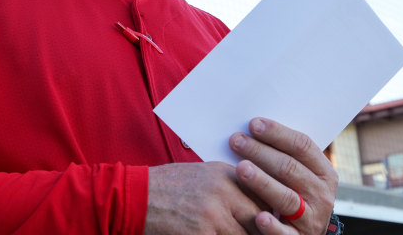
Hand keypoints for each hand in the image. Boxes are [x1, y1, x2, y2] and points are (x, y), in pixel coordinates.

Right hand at [144, 161, 262, 234]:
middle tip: (261, 233)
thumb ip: (228, 187)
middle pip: (261, 218)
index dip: (267, 214)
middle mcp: (224, 191)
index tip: (267, 223)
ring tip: (239, 234)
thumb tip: (252, 206)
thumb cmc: (166, 187)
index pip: (264, 197)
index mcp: (226, 174)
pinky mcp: (203, 233)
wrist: (135, 197)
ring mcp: (214, 214)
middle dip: (260, 230)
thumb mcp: (202, 176)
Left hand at [230, 118, 338, 234]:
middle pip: (290, 168)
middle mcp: (322, 194)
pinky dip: (272, 225)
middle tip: (236, 141)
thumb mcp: (299, 176)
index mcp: (324, 173)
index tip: (253, 124)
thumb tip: (254, 127)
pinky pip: (285, 233)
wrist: (304, 232)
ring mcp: (311, 218)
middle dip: (260, 152)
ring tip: (241, 168)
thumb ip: (285, 155)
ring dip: (262, 182)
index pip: (302, 146)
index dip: (277, 133)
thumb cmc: (294, 194)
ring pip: (286, 197)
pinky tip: (258, 216)